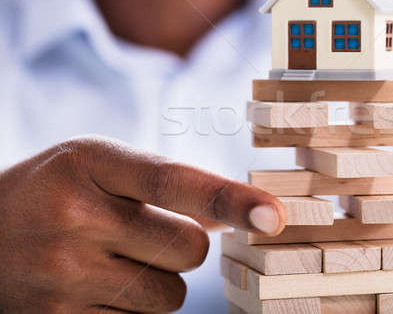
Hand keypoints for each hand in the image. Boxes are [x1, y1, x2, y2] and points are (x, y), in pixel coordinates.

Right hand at [0, 136, 284, 312]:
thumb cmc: (52, 191)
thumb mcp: (96, 164)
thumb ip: (161, 182)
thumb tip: (230, 214)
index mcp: (89, 162)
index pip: (173, 181)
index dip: (230, 199)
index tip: (273, 215)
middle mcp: (73, 216)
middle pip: (189, 249)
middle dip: (184, 246)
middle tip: (145, 234)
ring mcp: (61, 275)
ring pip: (171, 296)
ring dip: (159, 283)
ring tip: (113, 261)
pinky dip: (131, 310)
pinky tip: (95, 287)